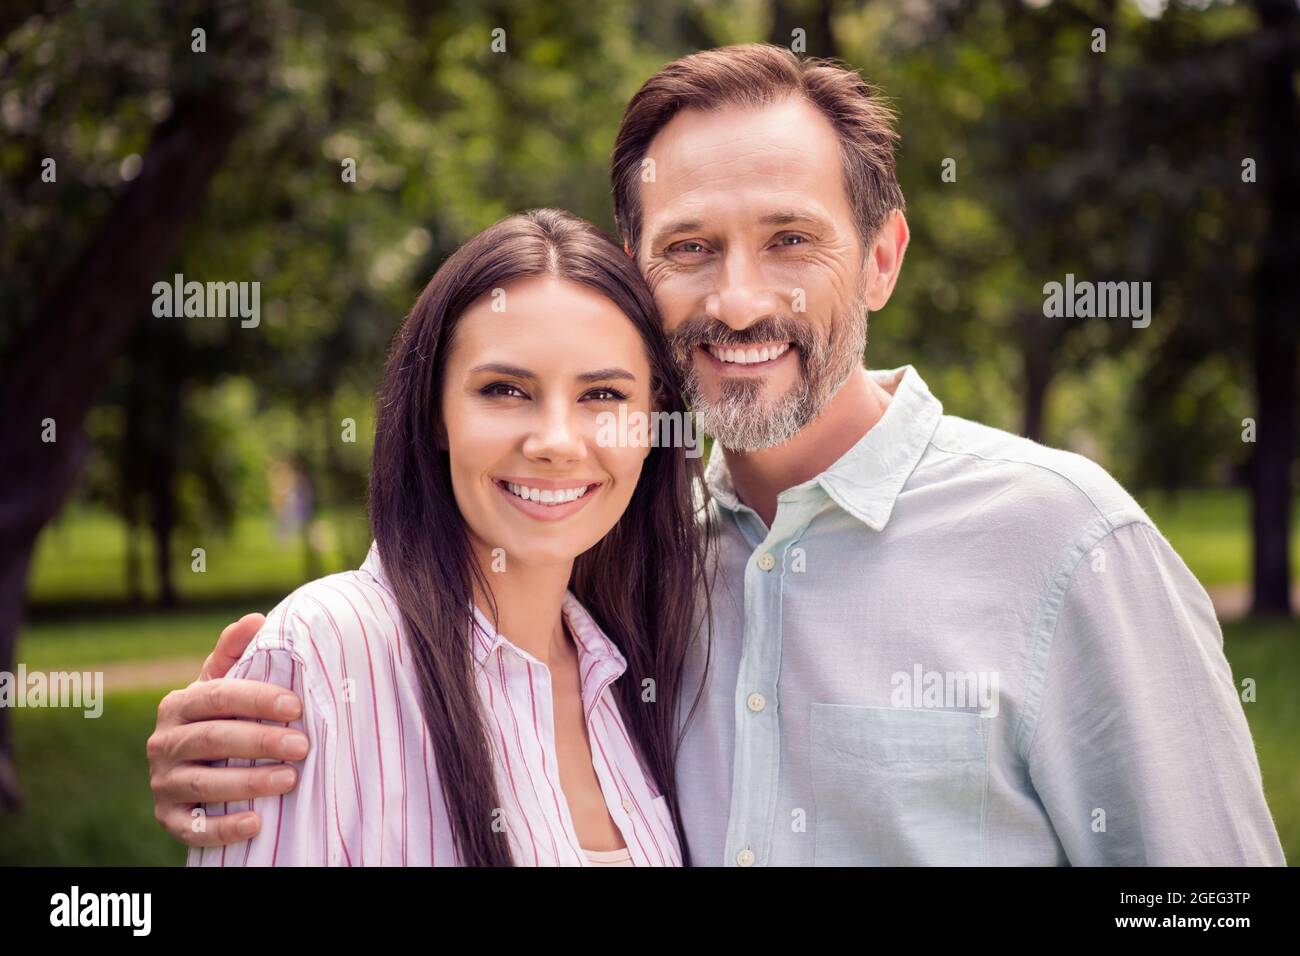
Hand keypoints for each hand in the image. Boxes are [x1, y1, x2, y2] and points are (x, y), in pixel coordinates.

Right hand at [147, 613, 308, 846]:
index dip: (258, 700)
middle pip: (213, 739)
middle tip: (303, 746)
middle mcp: (163, 742)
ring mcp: (163, 782)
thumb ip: (236, 654)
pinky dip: (224, 828)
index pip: (218, 697)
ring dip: (249, 783)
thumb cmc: (221, 719)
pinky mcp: (168, 818)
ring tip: (290, 780)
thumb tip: (255, 619)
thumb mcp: (224, 686)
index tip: (296, 707)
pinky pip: (194, 828)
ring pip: (205, 784)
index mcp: (179, 705)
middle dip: (261, 742)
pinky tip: (257, 824)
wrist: (196, 769)